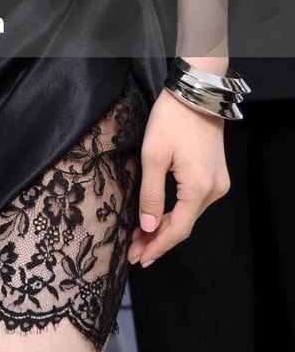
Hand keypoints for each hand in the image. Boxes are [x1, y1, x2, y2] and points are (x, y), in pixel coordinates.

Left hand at [127, 89, 229, 268]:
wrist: (195, 93)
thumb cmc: (172, 120)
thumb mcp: (153, 156)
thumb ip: (151, 195)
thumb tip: (149, 228)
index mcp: (199, 188)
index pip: (177, 230)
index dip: (157, 246)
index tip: (138, 258)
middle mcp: (214, 190)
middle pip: (184, 225)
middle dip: (157, 240)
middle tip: (134, 252)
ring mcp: (217, 183)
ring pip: (188, 215)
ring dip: (165, 228)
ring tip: (140, 239)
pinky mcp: (215, 175)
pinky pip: (193, 202)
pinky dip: (175, 213)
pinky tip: (159, 219)